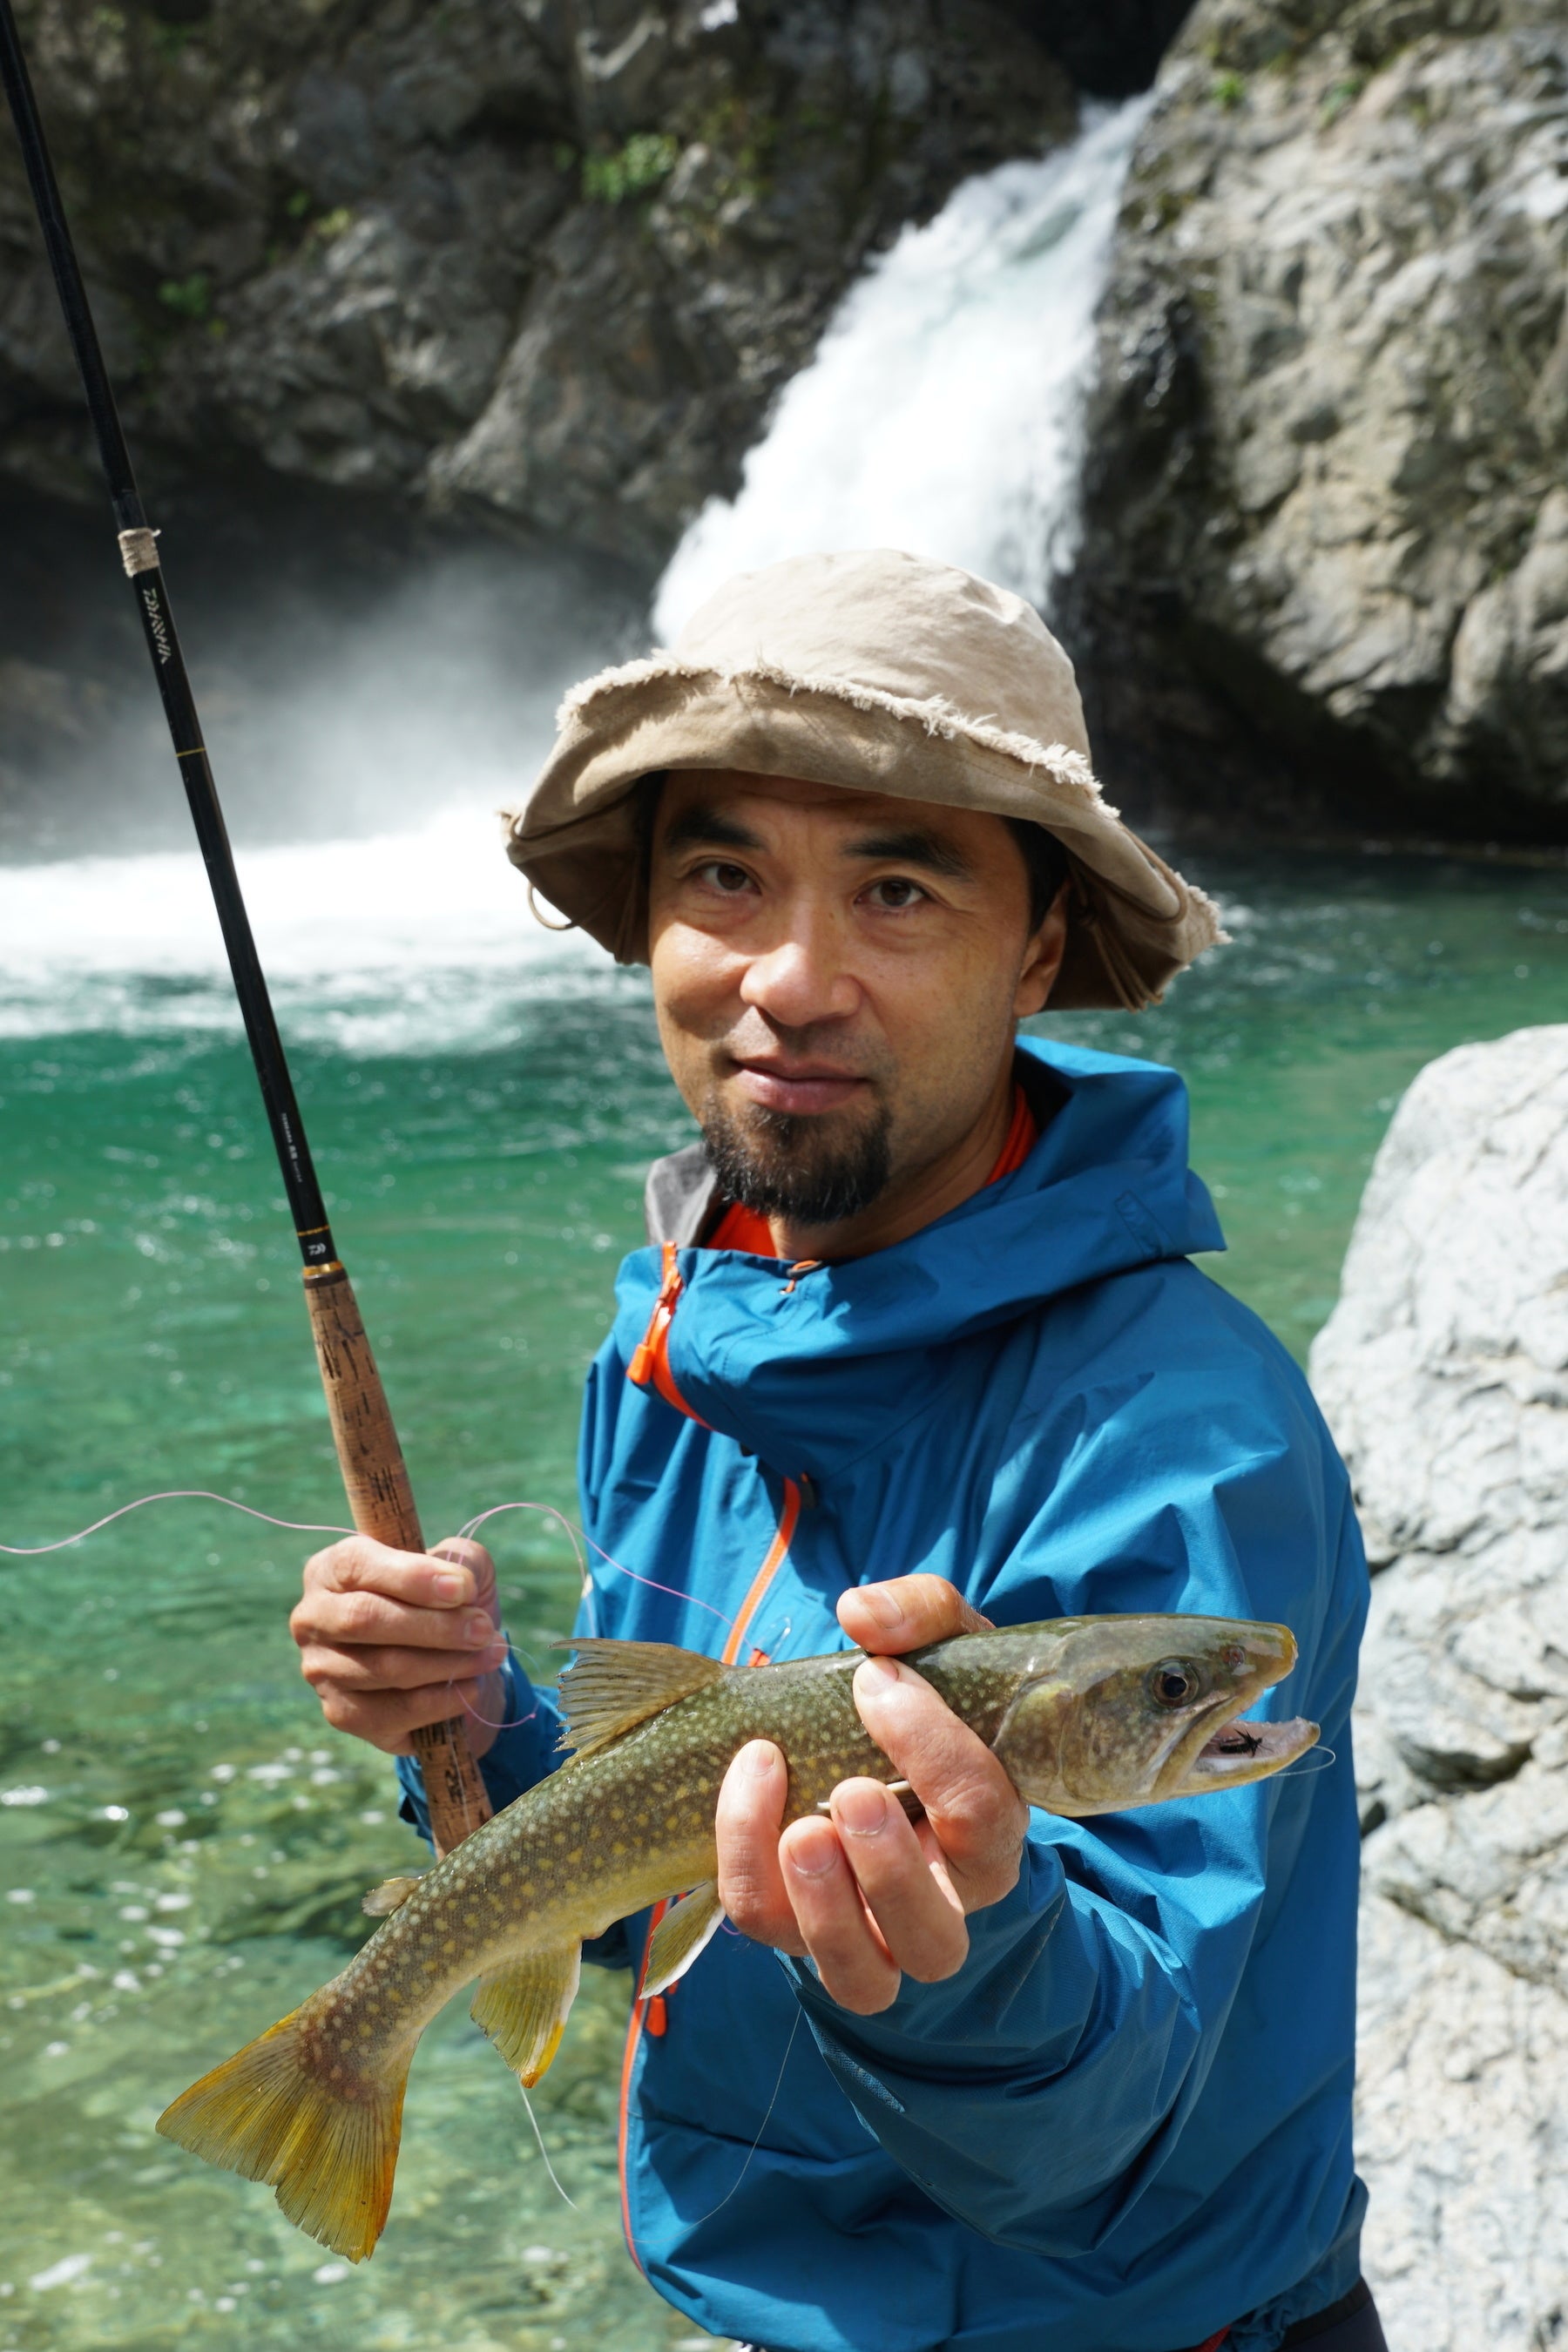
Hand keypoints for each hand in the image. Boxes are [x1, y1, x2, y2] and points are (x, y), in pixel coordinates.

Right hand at [289, 1535, 507, 1756]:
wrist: (452, 1664)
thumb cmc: (447, 1605)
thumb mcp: (460, 1569)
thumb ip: (461, 1562)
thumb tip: (459, 1589)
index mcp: (331, 1569)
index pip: (357, 1565)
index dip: (412, 1576)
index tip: (465, 1589)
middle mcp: (313, 1618)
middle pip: (364, 1619)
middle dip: (434, 1625)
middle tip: (483, 1629)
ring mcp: (321, 1670)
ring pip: (385, 1667)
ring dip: (447, 1662)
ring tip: (490, 1653)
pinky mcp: (343, 1714)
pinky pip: (396, 1710)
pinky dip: (441, 1699)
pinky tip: (471, 1686)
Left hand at [716, 1574, 1027, 2013]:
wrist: (865, 1738)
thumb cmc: (921, 1696)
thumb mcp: (941, 1643)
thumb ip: (921, 1612)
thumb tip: (862, 1615)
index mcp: (992, 1832)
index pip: (984, 1820)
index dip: (934, 1752)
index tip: (877, 1681)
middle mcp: (940, 1903)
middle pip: (934, 1940)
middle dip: (888, 1871)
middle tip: (850, 1789)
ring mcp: (866, 1931)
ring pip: (858, 1976)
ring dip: (822, 1905)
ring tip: (800, 1826)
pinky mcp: (793, 1926)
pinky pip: (763, 1921)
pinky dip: (745, 1857)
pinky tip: (750, 1775)